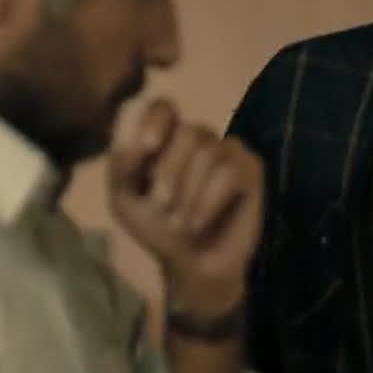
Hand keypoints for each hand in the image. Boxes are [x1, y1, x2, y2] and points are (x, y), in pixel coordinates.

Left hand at [108, 99, 263, 320]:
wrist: (189, 265)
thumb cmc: (155, 228)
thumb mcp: (124, 198)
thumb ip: (121, 165)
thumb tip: (137, 141)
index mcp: (167, 137)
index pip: (164, 106)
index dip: (156, 121)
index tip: (147, 149)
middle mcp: (199, 138)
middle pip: (190, 131)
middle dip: (171, 171)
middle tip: (162, 205)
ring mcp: (228, 151)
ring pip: (210, 152)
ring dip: (189, 193)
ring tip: (180, 221)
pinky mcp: (251, 170)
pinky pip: (230, 173)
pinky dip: (209, 201)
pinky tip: (198, 222)